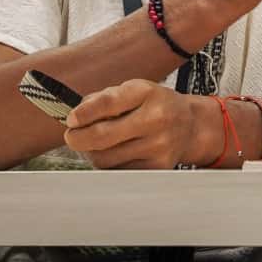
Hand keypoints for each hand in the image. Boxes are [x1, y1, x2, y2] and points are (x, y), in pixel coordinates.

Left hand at [64, 79, 212, 168]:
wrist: (190, 126)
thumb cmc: (154, 105)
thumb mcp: (134, 90)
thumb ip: (103, 99)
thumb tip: (75, 118)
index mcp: (147, 93)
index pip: (108, 103)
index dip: (83, 113)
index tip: (71, 119)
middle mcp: (156, 119)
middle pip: (102, 137)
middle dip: (78, 138)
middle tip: (72, 136)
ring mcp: (158, 145)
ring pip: (106, 158)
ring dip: (93, 152)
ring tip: (98, 143)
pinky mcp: (157, 167)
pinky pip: (118, 171)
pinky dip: (109, 164)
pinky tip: (116, 153)